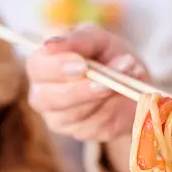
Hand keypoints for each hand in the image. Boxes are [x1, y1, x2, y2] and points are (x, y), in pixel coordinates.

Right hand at [26, 24, 150, 141]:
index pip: (37, 67)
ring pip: (71, 114)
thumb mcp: (98, 40)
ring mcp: (59, 117)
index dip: (57, 67)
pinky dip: (110, 110)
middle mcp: (43, 93)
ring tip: (123, 81)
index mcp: (42, 65)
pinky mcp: (79, 132)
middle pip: (45, 98)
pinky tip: (122, 96)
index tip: (83, 64)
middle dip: (77, 90)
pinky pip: (91, 125)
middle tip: (104, 82)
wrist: (134, 83)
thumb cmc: (108, 55)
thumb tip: (50, 43)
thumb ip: (77, 40)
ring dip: (100, 98)